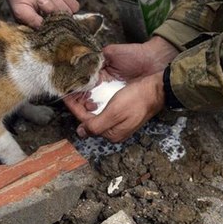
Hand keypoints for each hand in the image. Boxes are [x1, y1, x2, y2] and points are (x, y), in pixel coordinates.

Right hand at [0, 0, 79, 27]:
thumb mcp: (21, 10)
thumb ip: (31, 20)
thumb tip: (43, 27)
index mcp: (41, 31)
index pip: (53, 33)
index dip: (50, 20)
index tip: (40, 4)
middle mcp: (53, 26)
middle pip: (62, 22)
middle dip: (52, 7)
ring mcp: (61, 16)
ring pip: (68, 13)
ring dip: (57, 1)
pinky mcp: (67, 6)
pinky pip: (74, 6)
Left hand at [63, 36, 177, 141]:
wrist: (157, 89)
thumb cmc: (137, 99)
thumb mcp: (114, 113)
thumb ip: (96, 125)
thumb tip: (81, 133)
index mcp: (111, 134)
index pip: (85, 122)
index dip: (74, 108)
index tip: (65, 96)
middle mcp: (114, 131)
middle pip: (90, 119)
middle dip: (80, 106)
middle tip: (71, 92)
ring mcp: (119, 122)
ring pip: (96, 114)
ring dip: (87, 104)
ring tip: (81, 91)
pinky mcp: (123, 114)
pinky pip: (104, 110)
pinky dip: (97, 102)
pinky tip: (94, 94)